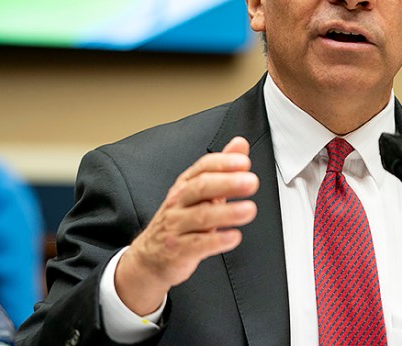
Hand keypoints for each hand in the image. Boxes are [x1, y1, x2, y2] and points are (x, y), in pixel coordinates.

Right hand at [114, 136, 258, 314]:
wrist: (150, 257)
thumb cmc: (179, 220)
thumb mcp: (199, 192)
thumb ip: (222, 168)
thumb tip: (240, 144)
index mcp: (185, 185)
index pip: (203, 167)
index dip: (223, 163)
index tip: (244, 163)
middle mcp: (179, 202)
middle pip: (201, 188)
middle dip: (227, 183)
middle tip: (251, 182)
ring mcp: (177, 226)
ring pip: (201, 216)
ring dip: (228, 212)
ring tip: (249, 210)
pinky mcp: (179, 250)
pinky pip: (198, 244)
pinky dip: (218, 240)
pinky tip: (234, 237)